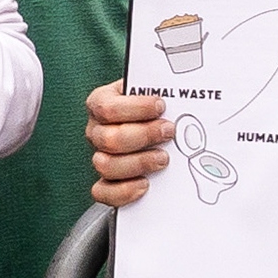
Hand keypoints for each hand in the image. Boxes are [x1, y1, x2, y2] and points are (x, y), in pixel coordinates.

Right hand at [84, 80, 176, 208]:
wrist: (154, 124)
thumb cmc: (154, 108)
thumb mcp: (154, 90)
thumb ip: (161, 87)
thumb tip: (181, 85)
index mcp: (100, 103)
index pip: (107, 107)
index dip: (135, 108)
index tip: (161, 105)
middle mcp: (96, 130)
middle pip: (108, 139)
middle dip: (144, 136)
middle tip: (168, 131)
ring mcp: (99, 156)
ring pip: (105, 165)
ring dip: (138, 163)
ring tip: (163, 158)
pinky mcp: (106, 181)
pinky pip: (102, 192)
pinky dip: (123, 191)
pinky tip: (145, 184)